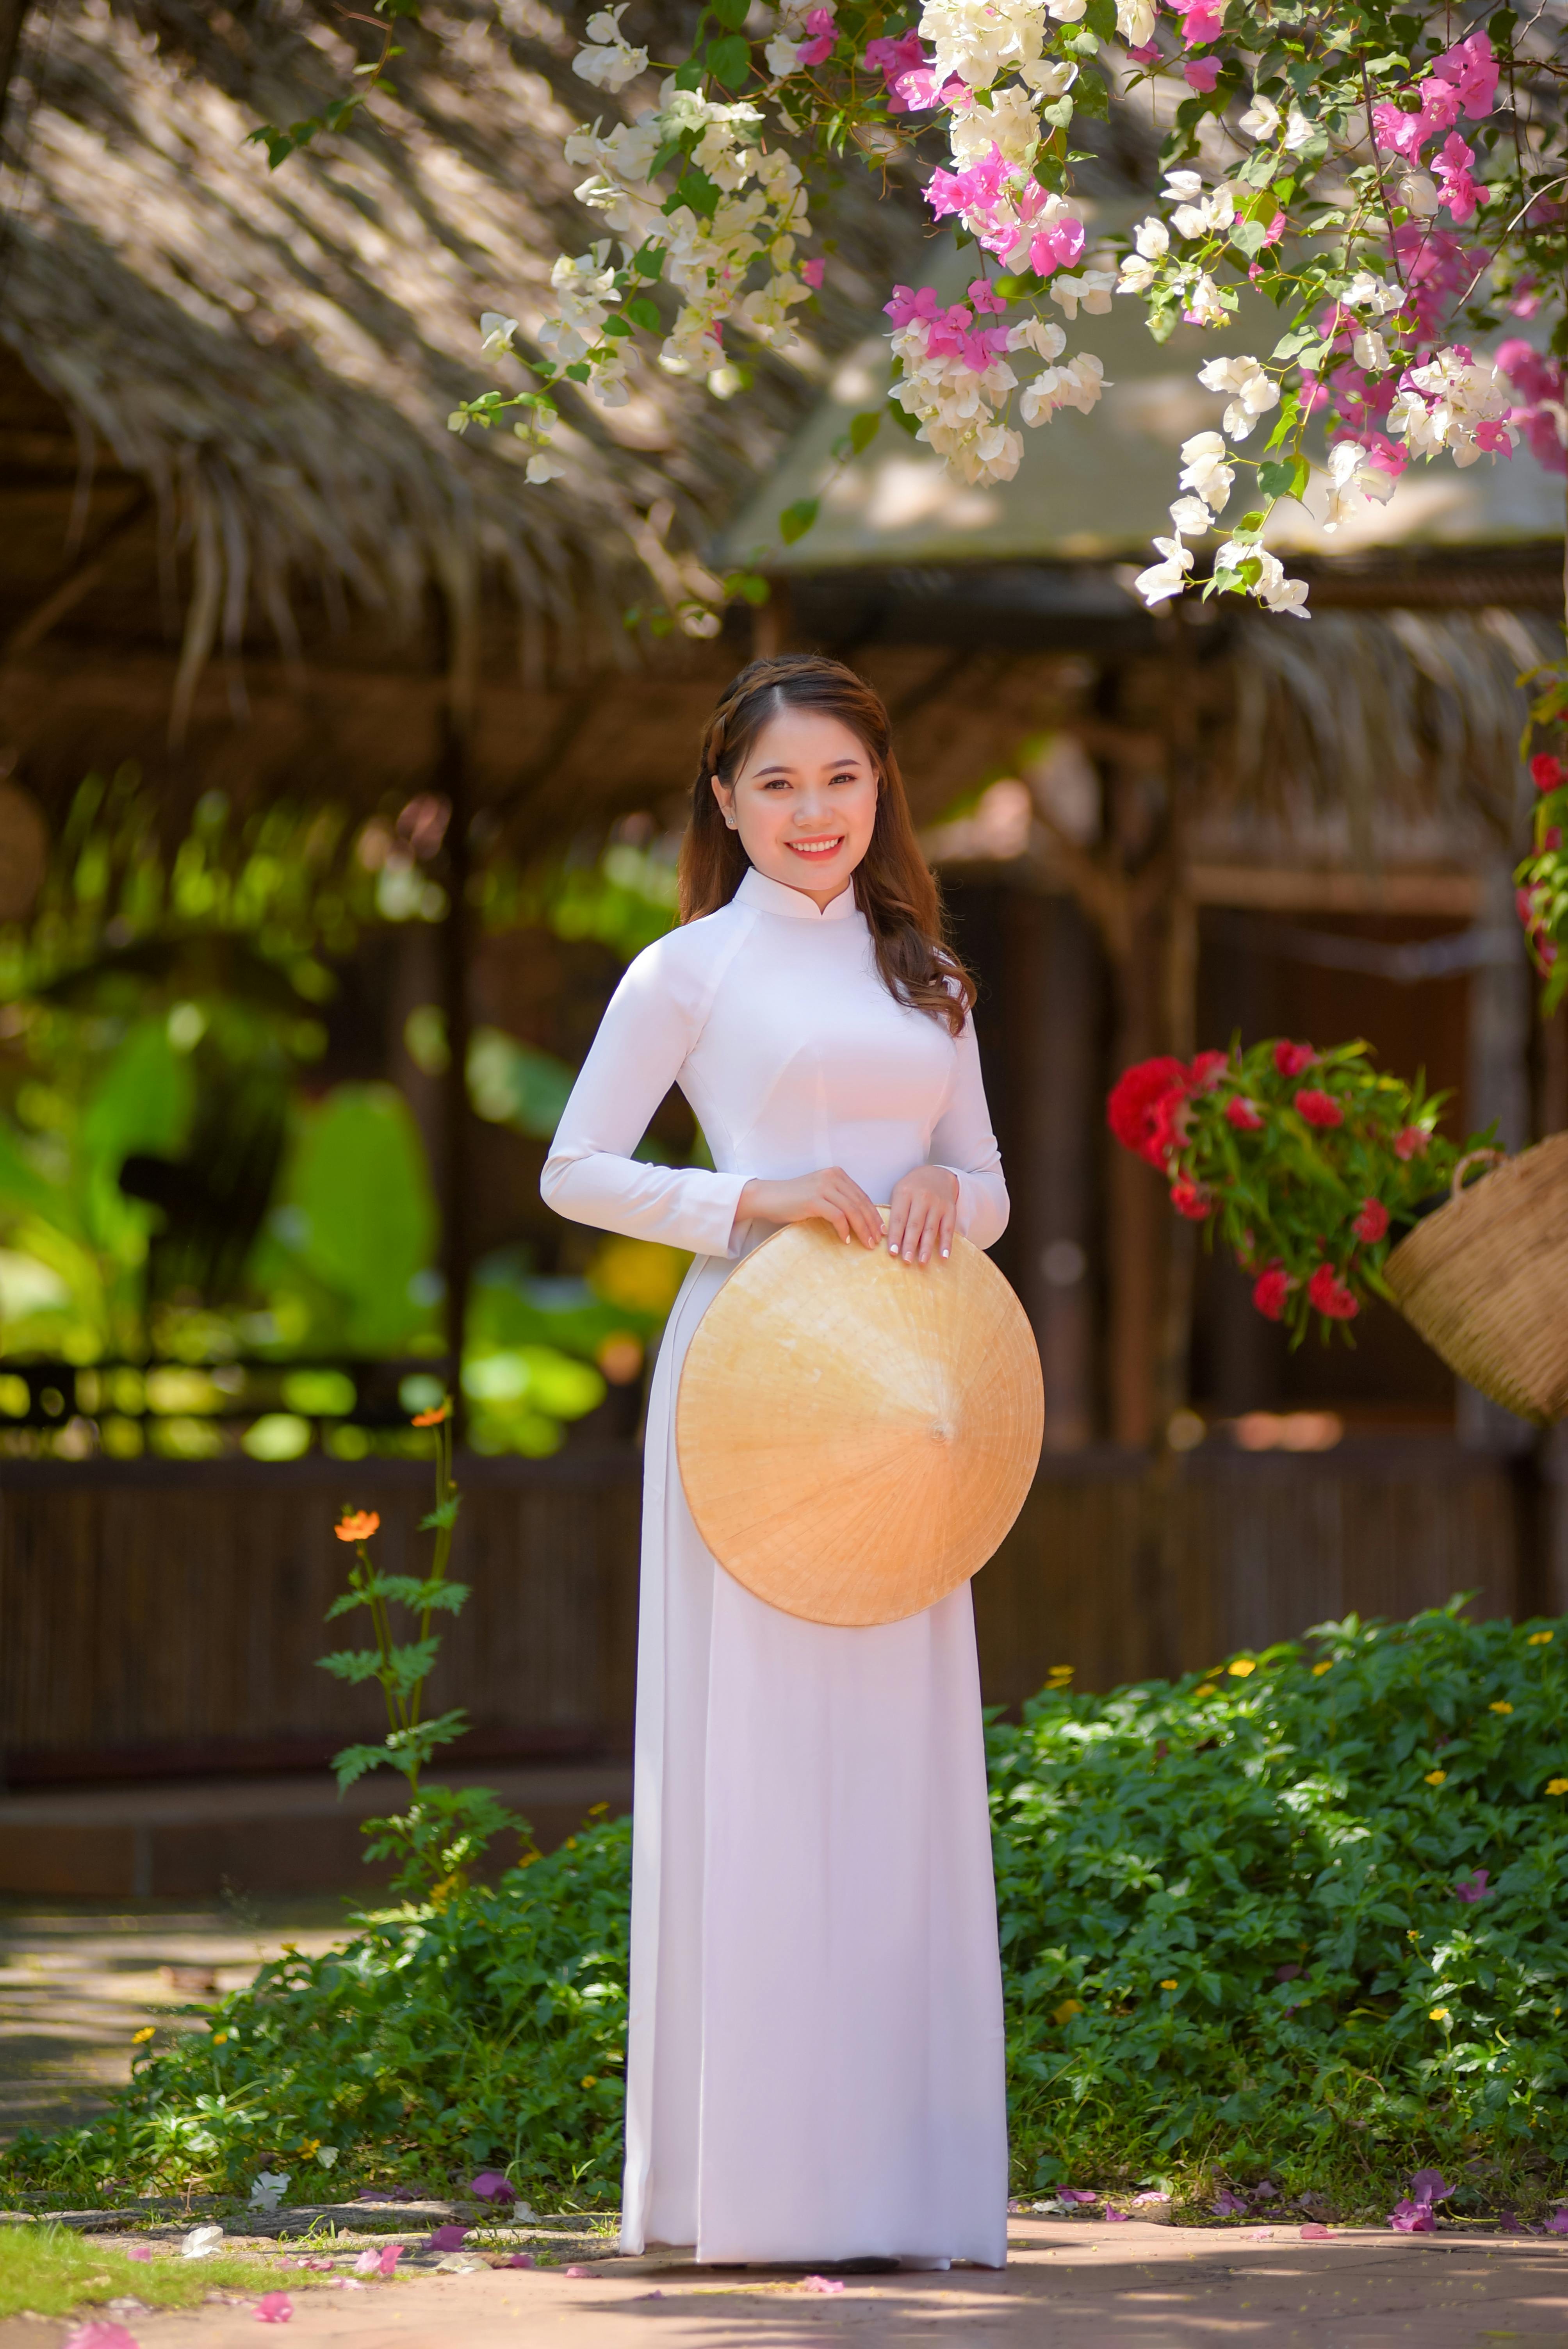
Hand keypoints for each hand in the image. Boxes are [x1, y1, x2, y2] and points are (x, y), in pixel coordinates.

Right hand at [736, 1166, 882, 1248]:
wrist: (768, 1197)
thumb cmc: (794, 1199)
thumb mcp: (821, 1193)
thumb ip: (838, 1198)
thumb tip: (860, 1218)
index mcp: (837, 1174)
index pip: (862, 1195)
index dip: (873, 1214)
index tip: (880, 1229)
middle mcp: (832, 1177)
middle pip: (860, 1203)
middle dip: (871, 1223)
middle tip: (877, 1240)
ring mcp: (823, 1187)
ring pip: (852, 1210)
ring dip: (862, 1229)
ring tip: (866, 1243)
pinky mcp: (814, 1199)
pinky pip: (837, 1216)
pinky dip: (844, 1229)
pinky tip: (846, 1240)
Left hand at [886, 1165, 959, 1265]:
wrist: (937, 1174)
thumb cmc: (912, 1188)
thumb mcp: (900, 1193)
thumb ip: (896, 1212)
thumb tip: (889, 1240)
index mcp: (905, 1193)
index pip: (899, 1218)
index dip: (895, 1236)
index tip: (892, 1252)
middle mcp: (922, 1197)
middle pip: (915, 1225)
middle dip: (910, 1244)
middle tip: (906, 1260)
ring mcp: (938, 1204)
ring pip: (931, 1229)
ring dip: (927, 1247)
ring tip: (922, 1262)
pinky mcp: (950, 1210)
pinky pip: (948, 1229)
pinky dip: (946, 1243)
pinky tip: (943, 1256)